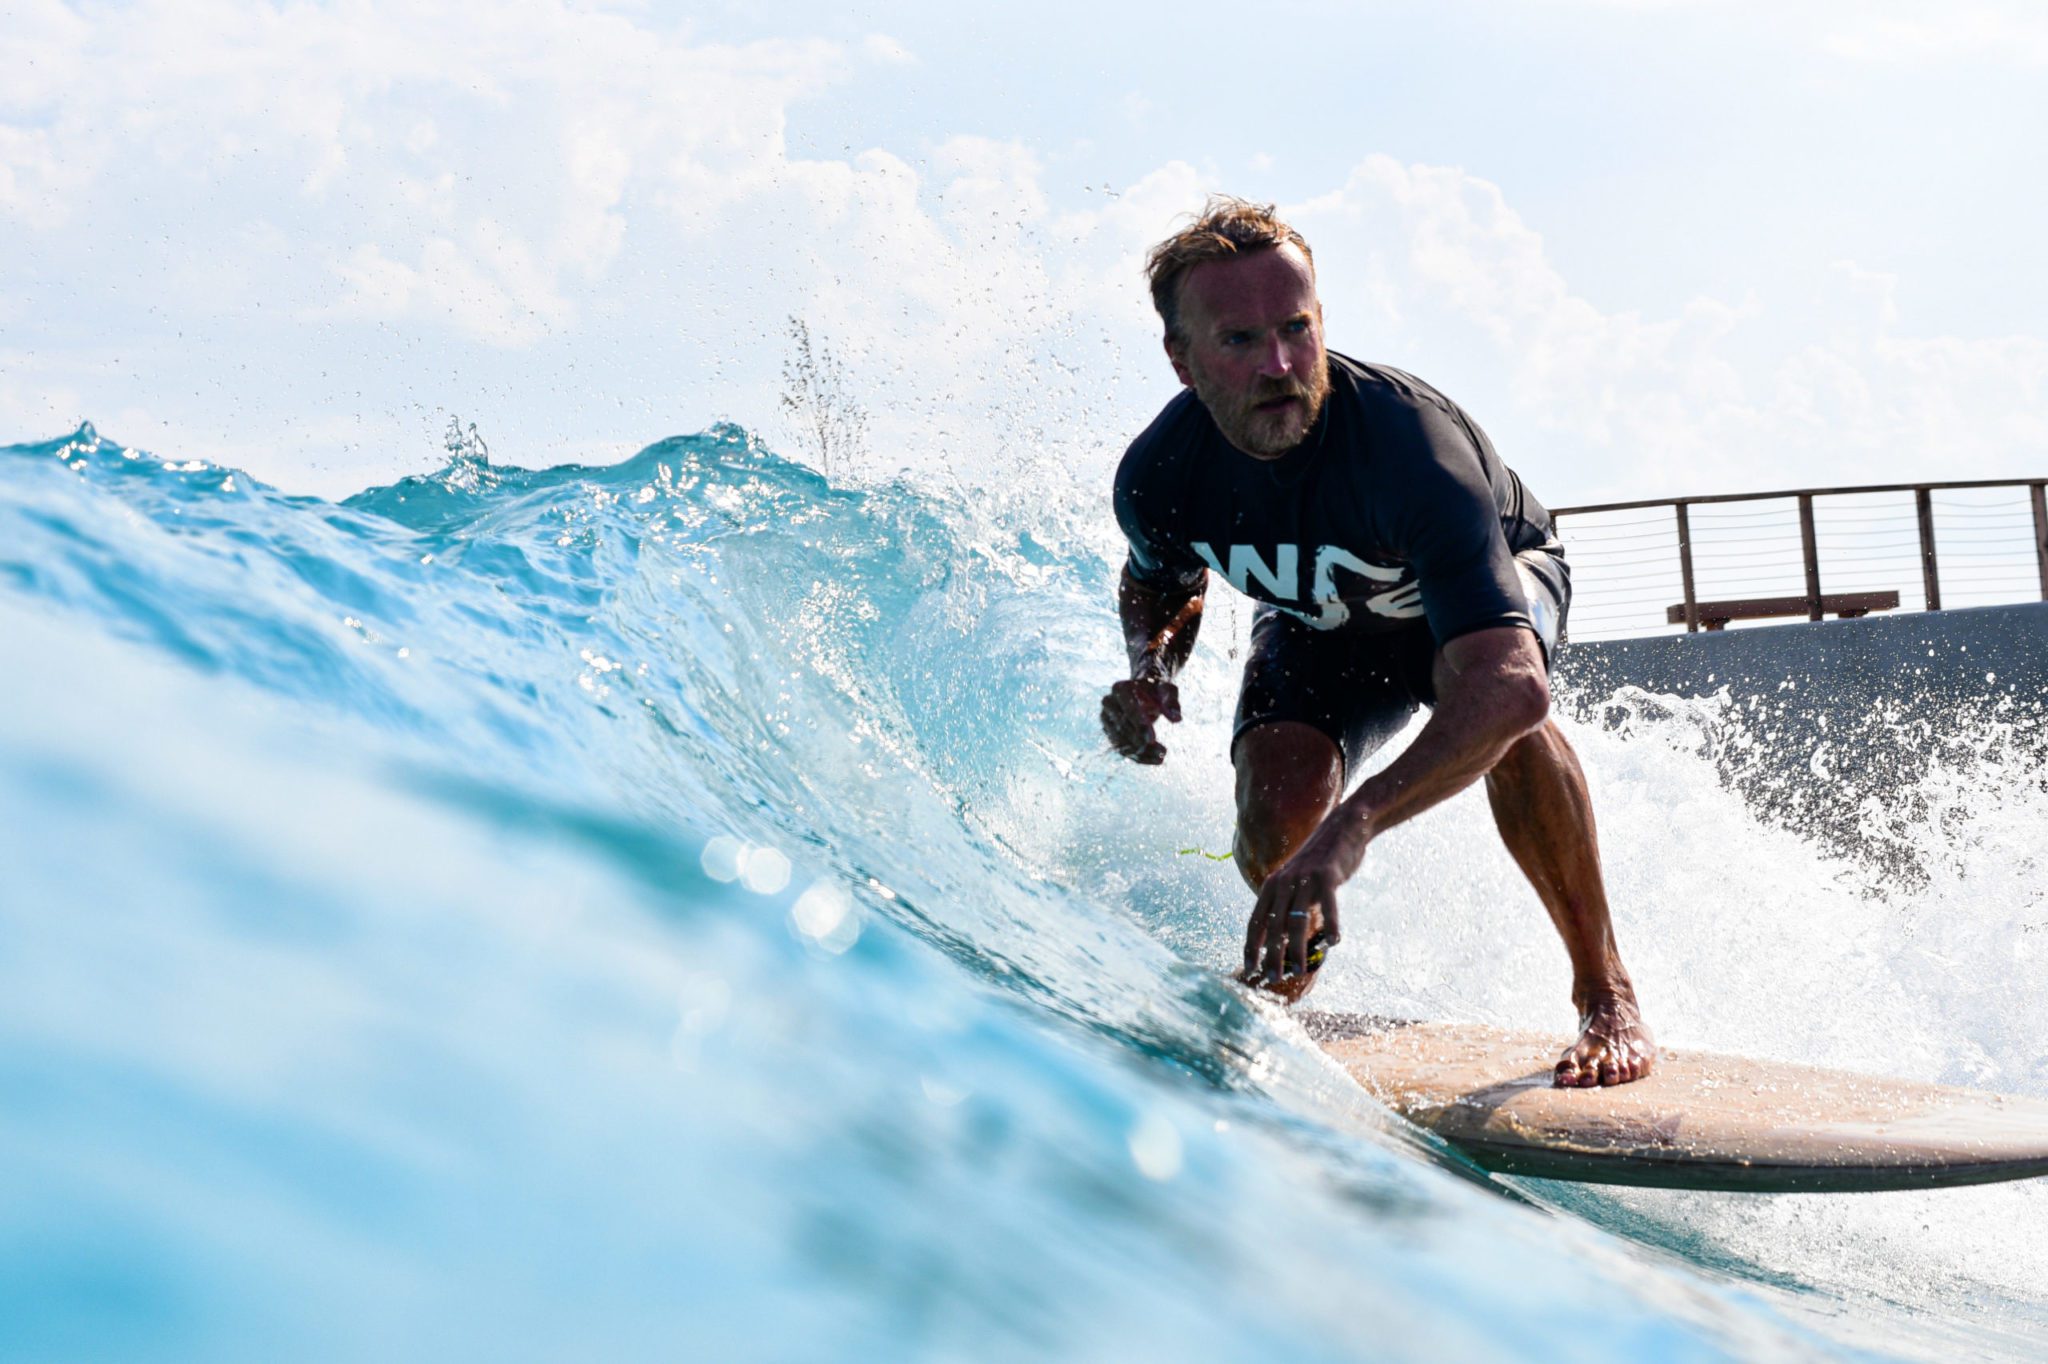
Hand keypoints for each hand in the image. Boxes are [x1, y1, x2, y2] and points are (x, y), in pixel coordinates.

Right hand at [1099, 675, 1180, 764]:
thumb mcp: (1167, 690)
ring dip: (1142, 752)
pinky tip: (1155, 760)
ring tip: (1161, 757)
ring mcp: (1106, 718)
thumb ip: (1172, 702)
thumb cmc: (1156, 689)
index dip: (1140, 725)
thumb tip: (1177, 719)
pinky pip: (1122, 748)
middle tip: (1162, 752)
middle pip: (1124, 727)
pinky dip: (1139, 756)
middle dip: (1142, 741)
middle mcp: (1109, 702)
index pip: (1130, 710)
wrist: (1143, 690)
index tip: (1153, 740)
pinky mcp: (1109, 731)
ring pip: (1122, 741)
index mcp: (1121, 688)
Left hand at [1241, 816, 1367, 985]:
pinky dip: (1331, 924)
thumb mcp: (1295, 882)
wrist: (1341, 829)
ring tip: (1299, 970)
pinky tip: (1334, 942)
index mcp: (1271, 885)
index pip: (1255, 922)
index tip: (1249, 969)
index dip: (1251, 947)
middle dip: (1271, 955)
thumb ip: (1287, 906)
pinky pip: (1328, 905)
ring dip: (1297, 949)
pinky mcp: (1327, 876)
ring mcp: (1305, 879)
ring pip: (1297, 921)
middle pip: (1273, 926)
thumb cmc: (1318, 863)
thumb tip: (1282, 939)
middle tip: (1273, 978)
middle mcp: (1283, 882)